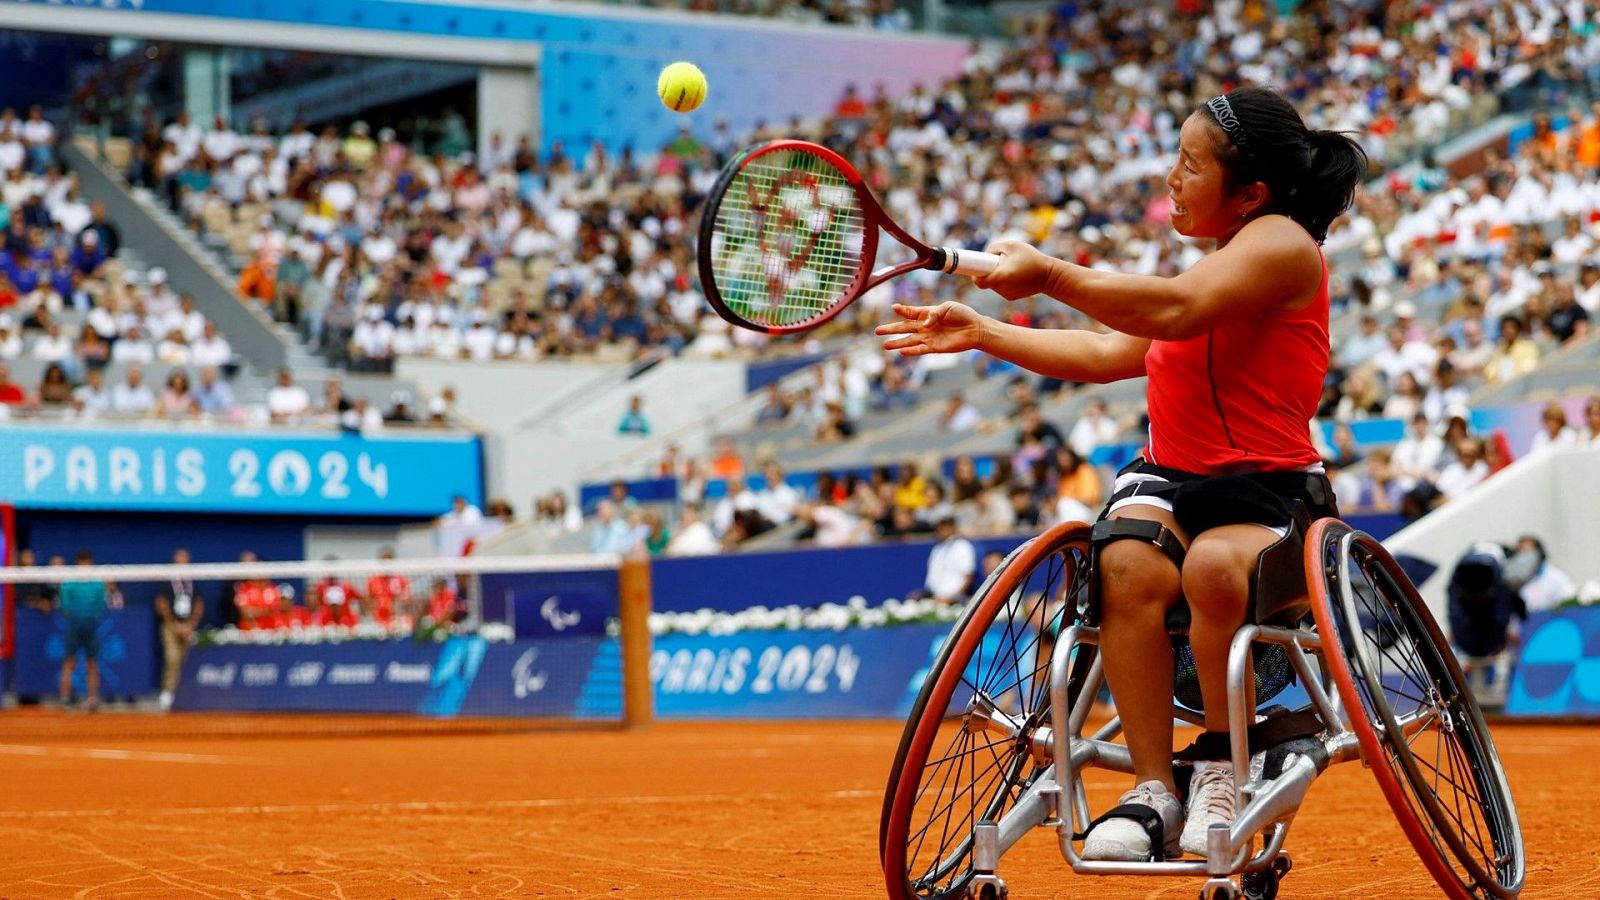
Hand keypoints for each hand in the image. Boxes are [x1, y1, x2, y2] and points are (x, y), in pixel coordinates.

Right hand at [875, 302, 989, 356]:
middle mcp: (926, 326)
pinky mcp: (935, 348)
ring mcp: (929, 337)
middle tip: (877, 331)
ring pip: (909, 340)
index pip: (911, 312)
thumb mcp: (948, 308)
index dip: (902, 310)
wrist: (975, 329)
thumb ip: (934, 314)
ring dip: (897, 343)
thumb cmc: (963, 315)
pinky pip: (920, 350)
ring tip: (885, 345)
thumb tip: (925, 324)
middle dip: (891, 329)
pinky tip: (902, 352)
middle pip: (905, 328)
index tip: (893, 308)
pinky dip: (911, 351)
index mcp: (928, 313)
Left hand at [972, 240, 1057, 300]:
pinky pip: (1001, 287)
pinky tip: (1016, 274)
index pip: (978, 281)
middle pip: (986, 280)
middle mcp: (1001, 289)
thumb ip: (993, 248)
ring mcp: (1006, 295)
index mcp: (1000, 277)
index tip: (975, 266)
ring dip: (997, 275)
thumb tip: (984, 255)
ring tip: (1012, 266)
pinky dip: (1004, 280)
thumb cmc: (1031, 258)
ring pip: (993, 284)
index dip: (974, 273)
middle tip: (998, 261)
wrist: (1050, 275)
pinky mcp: (1011, 297)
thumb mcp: (1011, 245)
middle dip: (988, 270)